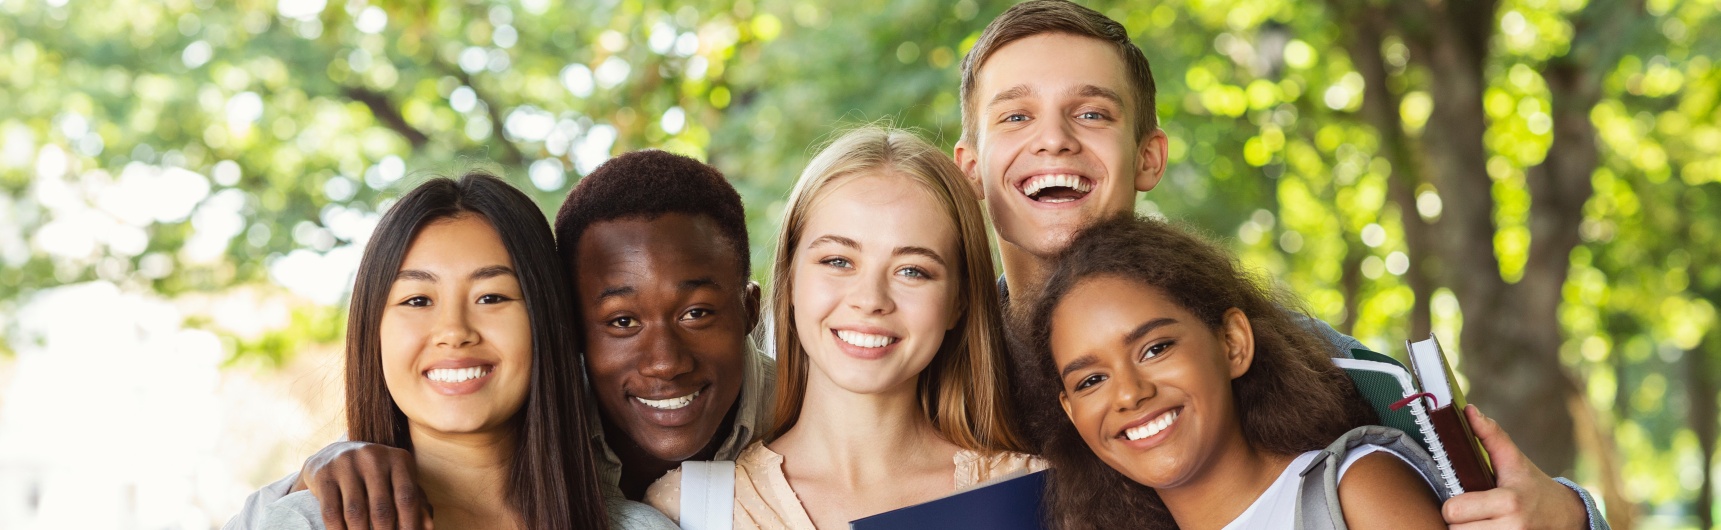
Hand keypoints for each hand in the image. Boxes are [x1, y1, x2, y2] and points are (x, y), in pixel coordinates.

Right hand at [296, 440, 432, 529]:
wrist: (332, 456)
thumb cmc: (375, 476)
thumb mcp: (398, 482)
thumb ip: (416, 503)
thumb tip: (428, 528)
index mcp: (399, 459)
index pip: (407, 497)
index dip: (410, 524)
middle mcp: (373, 456)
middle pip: (382, 508)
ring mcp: (346, 463)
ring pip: (356, 512)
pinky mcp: (324, 474)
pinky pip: (331, 512)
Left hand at [1442, 405, 1587, 529]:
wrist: (1566, 517)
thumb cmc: (1533, 487)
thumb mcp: (1515, 461)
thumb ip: (1491, 436)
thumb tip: (1469, 410)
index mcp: (1509, 501)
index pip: (1454, 509)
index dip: (1452, 504)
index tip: (1461, 497)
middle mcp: (1512, 527)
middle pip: (1455, 529)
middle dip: (1457, 520)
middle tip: (1468, 512)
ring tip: (1475, 521)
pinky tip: (1483, 528)